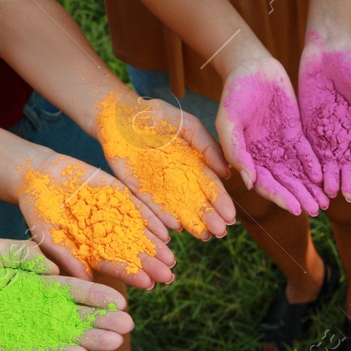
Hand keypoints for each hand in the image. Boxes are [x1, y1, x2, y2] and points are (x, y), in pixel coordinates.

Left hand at [0, 237, 133, 350]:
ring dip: (86, 342)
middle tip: (128, 326)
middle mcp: (27, 313)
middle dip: (99, 322)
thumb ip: (21, 255)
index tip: (120, 301)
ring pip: (58, 340)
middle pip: (71, 319)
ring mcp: (14, 335)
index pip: (69, 292)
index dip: (94, 297)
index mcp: (27, 286)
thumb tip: (56, 268)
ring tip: (113, 344)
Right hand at [17, 152, 175, 288]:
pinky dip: (153, 220)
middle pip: (132, 252)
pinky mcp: (120, 195)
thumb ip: (67, 256)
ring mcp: (115, 215)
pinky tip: (168, 232)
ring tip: (171, 260)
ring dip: (156, 246)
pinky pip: (140, 208)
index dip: (130, 274)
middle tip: (168, 276)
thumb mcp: (48, 234)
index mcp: (91, 250)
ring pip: (140, 233)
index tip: (148, 284)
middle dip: (150, 265)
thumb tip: (85, 281)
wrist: (38, 174)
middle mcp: (107, 235)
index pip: (114, 265)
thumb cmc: (37, 209)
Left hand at [95, 90, 236, 239]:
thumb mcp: (187, 126)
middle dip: (209, 217)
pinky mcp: (137, 188)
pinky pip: (152, 205)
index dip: (221, 202)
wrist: (120, 114)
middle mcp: (178, 179)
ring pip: (178, 208)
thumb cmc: (157, 115)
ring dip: (191, 222)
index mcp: (194, 164)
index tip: (231, 217)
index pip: (210, 187)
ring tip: (203, 236)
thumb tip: (227, 173)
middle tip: (220, 233)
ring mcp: (158, 185)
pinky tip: (175, 226)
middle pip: (197, 202)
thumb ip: (207, 146)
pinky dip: (163, 216)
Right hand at [218, 57, 327, 215]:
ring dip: (310, 187)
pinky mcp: (294, 131)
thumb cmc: (234, 93)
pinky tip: (325, 176)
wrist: (251, 66)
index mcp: (246, 157)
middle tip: (316, 210)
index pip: (265, 184)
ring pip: (297, 171)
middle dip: (300, 197)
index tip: (296, 210)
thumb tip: (249, 182)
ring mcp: (280, 144)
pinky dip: (314, 165)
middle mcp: (264, 155)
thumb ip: (236, 151)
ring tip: (325, 202)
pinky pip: (306, 152)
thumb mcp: (229, 121)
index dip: (280, 198)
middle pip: (284, 182)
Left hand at [298, 27, 350, 200]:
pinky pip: (313, 152)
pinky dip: (315, 167)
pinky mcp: (312, 128)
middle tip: (349, 197)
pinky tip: (315, 180)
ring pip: (333, 163)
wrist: (330, 47)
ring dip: (333, 179)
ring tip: (332, 194)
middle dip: (350, 180)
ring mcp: (332, 133)